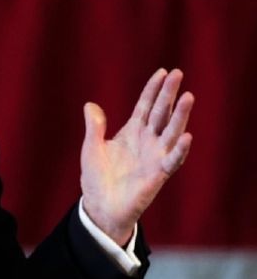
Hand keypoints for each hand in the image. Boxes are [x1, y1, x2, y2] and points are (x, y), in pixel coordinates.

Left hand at [80, 69, 193, 245]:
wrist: (100, 206)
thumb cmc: (97, 178)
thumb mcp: (92, 148)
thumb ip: (94, 127)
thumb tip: (90, 105)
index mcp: (132, 132)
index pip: (146, 106)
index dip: (153, 89)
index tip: (162, 72)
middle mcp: (147, 141)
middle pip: (161, 112)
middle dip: (169, 94)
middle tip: (178, 73)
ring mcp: (155, 156)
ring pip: (171, 131)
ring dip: (180, 115)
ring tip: (188, 97)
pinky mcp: (158, 174)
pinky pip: (173, 160)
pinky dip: (180, 150)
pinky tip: (186, 137)